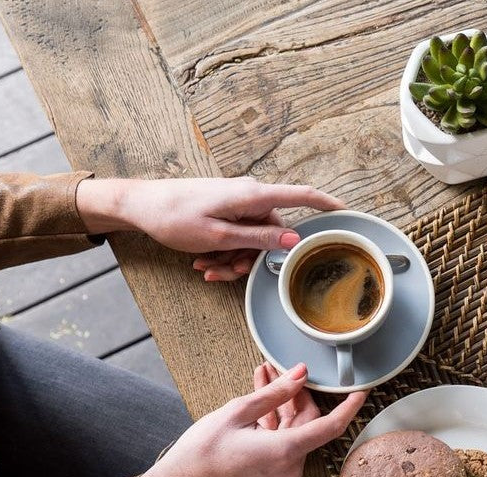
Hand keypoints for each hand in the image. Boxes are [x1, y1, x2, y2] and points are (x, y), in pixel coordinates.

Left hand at [77, 177, 343, 280]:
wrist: (139, 205)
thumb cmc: (174, 216)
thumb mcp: (219, 236)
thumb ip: (259, 239)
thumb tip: (294, 242)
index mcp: (252, 196)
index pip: (300, 195)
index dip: (326, 204)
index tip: (347, 212)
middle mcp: (249, 195)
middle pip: (271, 231)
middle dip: (252, 257)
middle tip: (226, 271)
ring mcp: (236, 201)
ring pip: (252, 238)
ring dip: (233, 257)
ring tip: (207, 267)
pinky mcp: (224, 208)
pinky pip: (236, 234)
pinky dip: (224, 250)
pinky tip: (203, 260)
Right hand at [135, 363, 366, 476]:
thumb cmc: (202, 450)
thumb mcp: (238, 412)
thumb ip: (275, 393)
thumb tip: (301, 374)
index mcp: (285, 452)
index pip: (331, 427)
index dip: (349, 407)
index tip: (362, 391)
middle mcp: (290, 468)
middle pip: (307, 423)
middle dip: (295, 394)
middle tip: (277, 368)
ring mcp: (282, 475)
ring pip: (294, 431)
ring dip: (281, 405)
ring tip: (262, 376)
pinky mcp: (274, 476)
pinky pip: (284, 443)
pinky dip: (274, 423)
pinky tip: (259, 400)